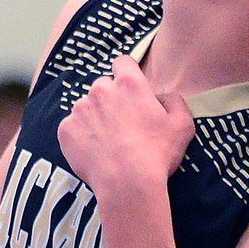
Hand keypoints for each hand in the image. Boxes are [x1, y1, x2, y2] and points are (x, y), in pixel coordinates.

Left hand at [58, 56, 193, 205]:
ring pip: (86, 108)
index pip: (123, 62)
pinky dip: (80, 138)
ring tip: (108, 145)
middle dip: (110, 101)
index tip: (130, 92)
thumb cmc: (157, 155)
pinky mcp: (66, 130)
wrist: (128, 186)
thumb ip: (175, 101)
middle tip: (121, 126)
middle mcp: (100, 89)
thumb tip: (163, 97)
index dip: (127, 74)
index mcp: (128, 83)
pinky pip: (72, 128)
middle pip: (103, 87)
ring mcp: (80, 109)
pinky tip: (95, 154)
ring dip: (94, 119)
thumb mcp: (182, 126)